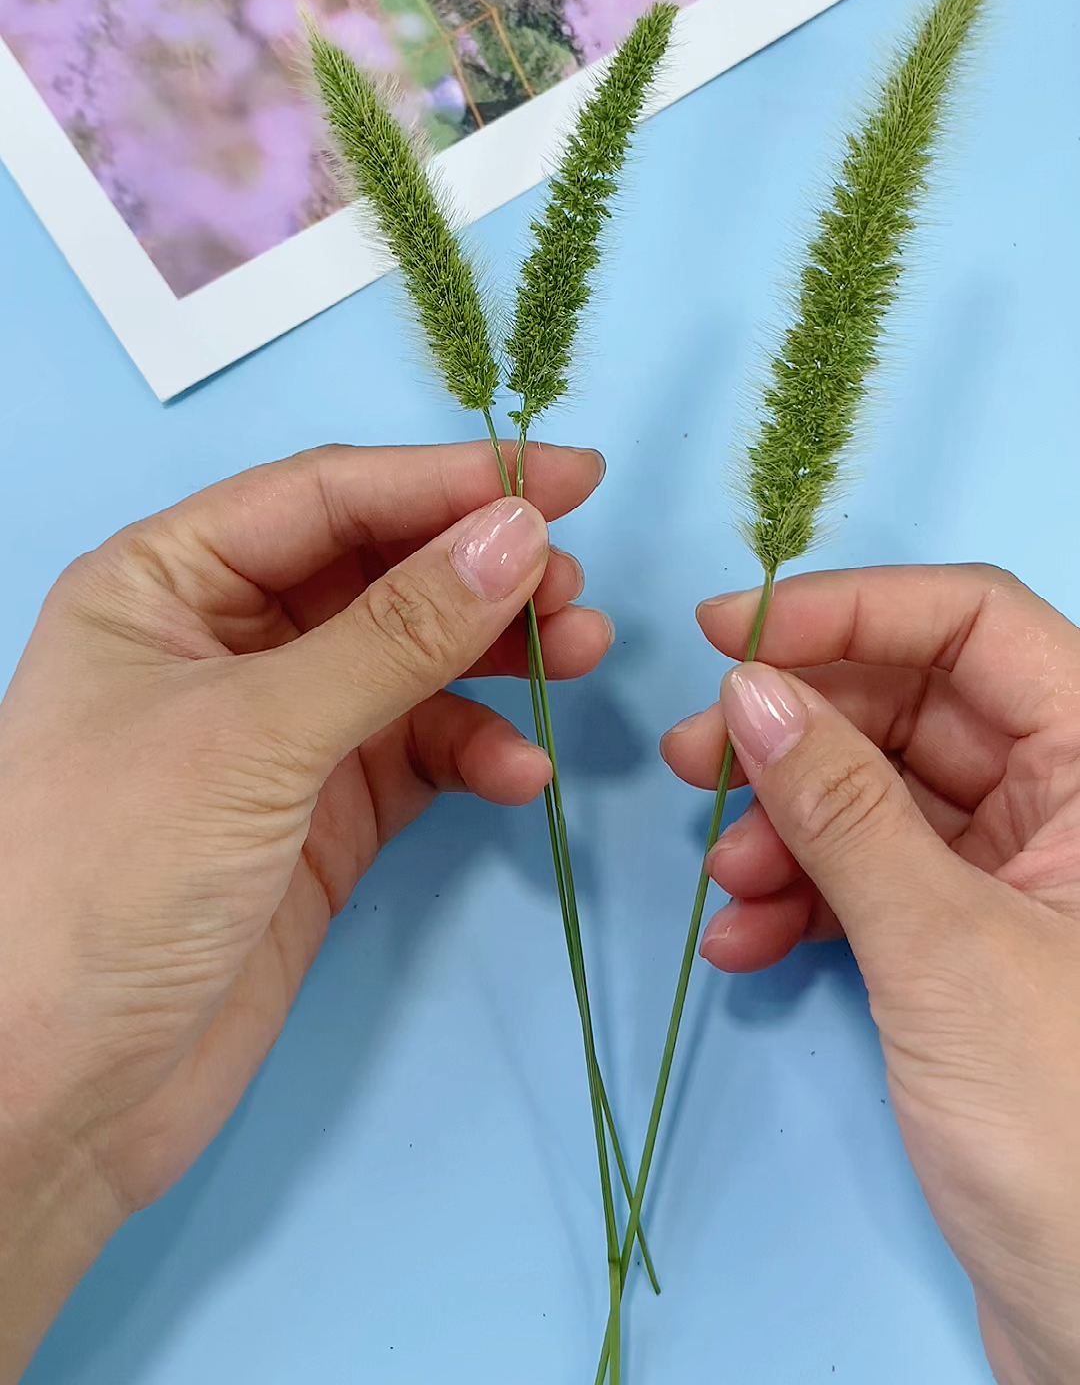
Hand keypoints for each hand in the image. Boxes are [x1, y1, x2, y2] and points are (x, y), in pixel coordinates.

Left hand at [0, 440, 608, 1381]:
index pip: (327, 496)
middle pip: (378, 570)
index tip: (571, 476)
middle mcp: (221, 639)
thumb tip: (519, 530)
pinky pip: (418, 752)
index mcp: (166, 580)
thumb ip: (396, 632)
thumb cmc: (108, 876)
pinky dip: (474, 753)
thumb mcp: (253, 735)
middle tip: (579, 584)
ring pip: (410, 660)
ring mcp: (274, 732)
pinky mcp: (318, 817)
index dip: (449, 479)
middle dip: (480, 571)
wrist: (48, 1098)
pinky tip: (519, 774)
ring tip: (582, 655)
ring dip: (495, 657)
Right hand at [662, 565, 1079, 1384]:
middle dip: (796, 729)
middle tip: (687, 758)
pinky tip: (745, 944)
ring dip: (786, 826)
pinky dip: (804, 900)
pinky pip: (877, 882)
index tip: (726, 630)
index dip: (853, 610)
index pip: (979, 623)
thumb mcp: (940, 945)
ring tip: (721, 882)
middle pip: (917, 706)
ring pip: (883, 797)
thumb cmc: (1069, 1128)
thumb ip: (839, 804)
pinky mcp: (979, 953)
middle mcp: (1073, 805)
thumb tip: (749, 686)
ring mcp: (1027, 880)